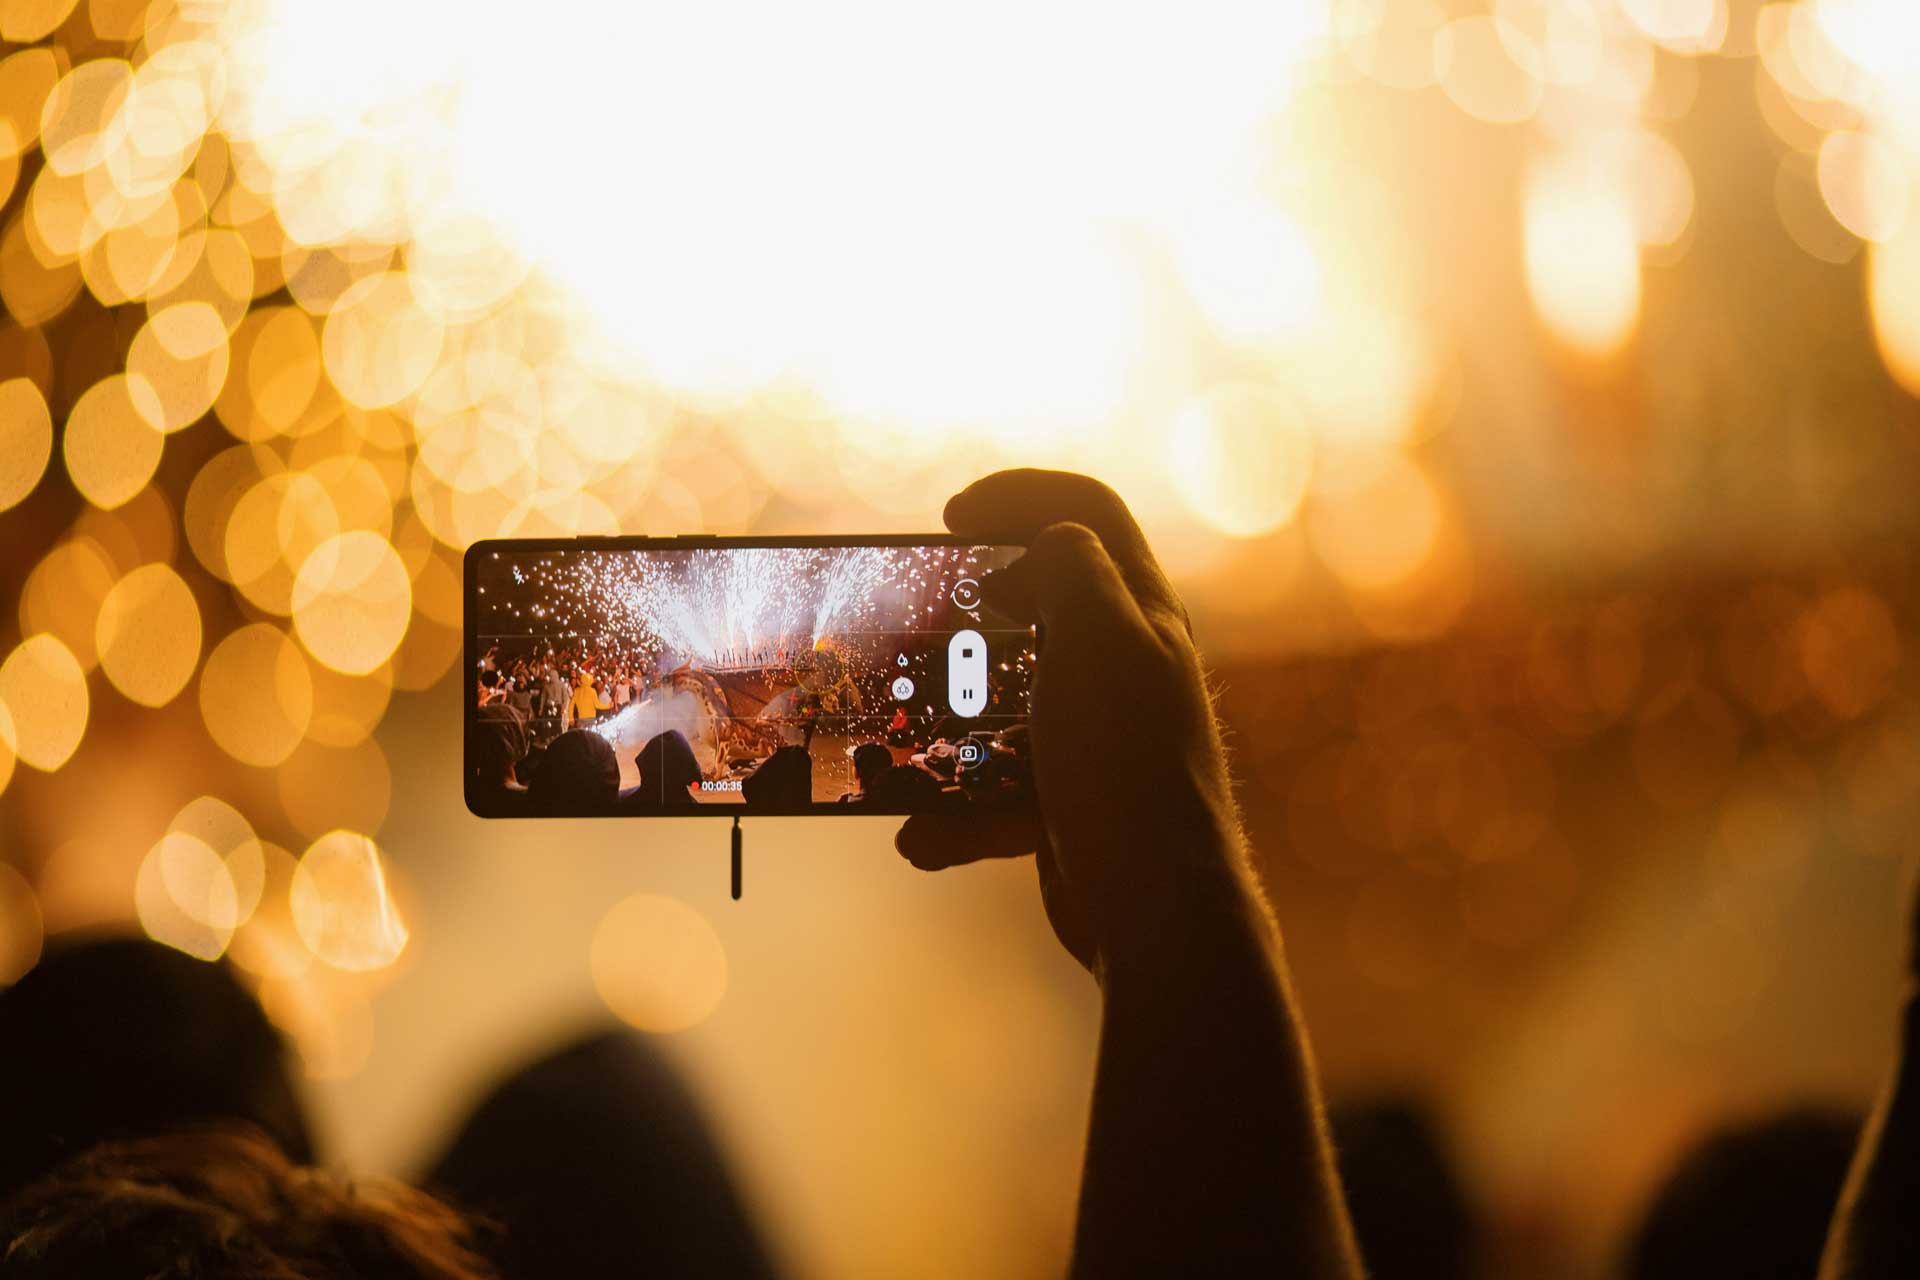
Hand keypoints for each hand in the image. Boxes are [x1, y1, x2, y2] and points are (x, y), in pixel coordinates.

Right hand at [896, 470, 1249, 975]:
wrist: (1156, 912)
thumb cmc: (1128, 765)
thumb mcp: (1100, 637)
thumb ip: (1072, 568)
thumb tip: (1051, 541)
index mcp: (1140, 612)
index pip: (1086, 511)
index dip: (1018, 494)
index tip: (950, 519)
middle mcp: (1126, 665)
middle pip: (1035, 603)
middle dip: (963, 616)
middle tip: (913, 624)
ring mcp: (1097, 735)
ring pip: (999, 705)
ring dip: (944, 731)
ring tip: (898, 753)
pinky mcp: (1071, 799)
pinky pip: (996, 788)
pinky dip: (958, 815)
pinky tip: (926, 842)